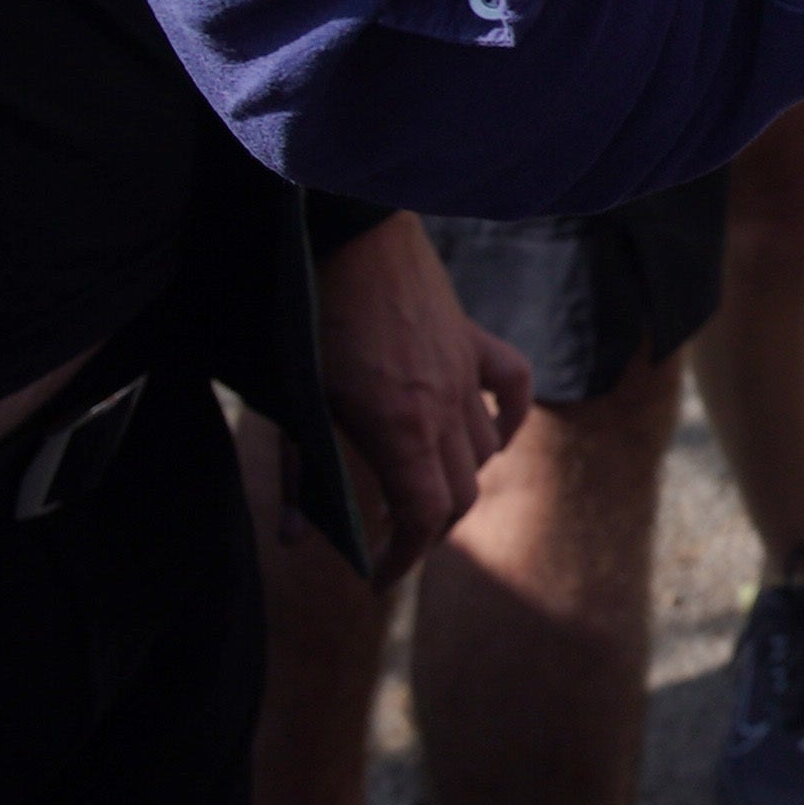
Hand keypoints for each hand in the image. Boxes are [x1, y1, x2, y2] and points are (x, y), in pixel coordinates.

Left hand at [310, 213, 530, 576]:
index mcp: (398, 428)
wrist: (341, 229)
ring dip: (456, 480)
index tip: (377, 575)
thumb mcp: (290, 403)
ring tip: (419, 489)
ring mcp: (464, 368)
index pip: (427, 517)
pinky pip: (513, 387)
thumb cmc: (305, 316)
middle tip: (392, 541)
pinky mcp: (470, 336)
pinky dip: (508, 419)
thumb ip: (300, 473)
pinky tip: (491, 435)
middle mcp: (443, 405)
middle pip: (459, 493)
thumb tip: (296, 540)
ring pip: (485, 449)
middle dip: (427, 529)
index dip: (404, 557)